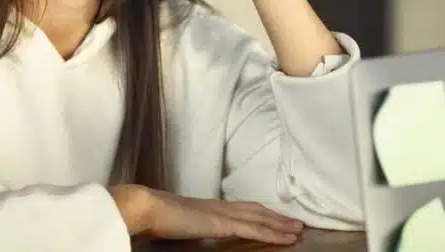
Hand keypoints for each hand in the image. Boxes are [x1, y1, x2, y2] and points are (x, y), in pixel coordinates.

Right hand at [108, 184, 303, 244]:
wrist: (146, 207)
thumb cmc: (154, 216)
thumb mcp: (178, 223)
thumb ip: (191, 226)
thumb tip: (192, 230)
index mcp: (208, 207)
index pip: (241, 209)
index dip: (260, 213)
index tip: (274, 218)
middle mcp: (219, 206)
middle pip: (255, 210)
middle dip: (276, 217)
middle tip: (296, 223)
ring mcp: (222, 214)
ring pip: (259, 218)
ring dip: (280, 224)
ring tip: (298, 230)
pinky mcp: (222, 223)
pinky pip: (253, 229)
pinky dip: (272, 233)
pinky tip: (285, 238)